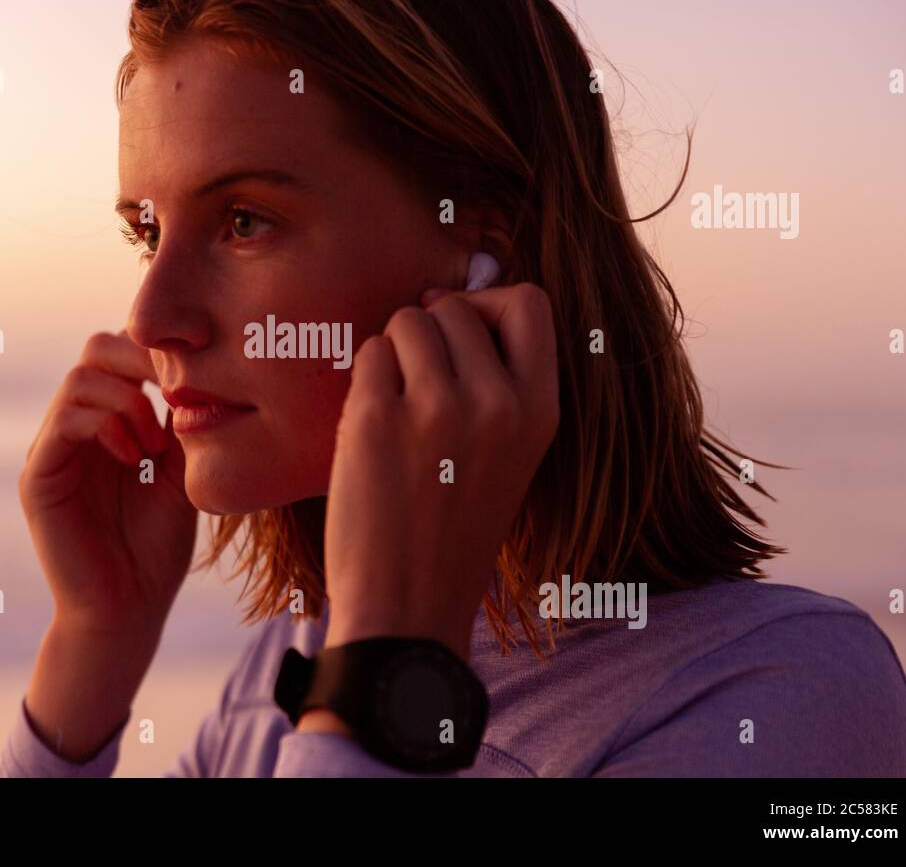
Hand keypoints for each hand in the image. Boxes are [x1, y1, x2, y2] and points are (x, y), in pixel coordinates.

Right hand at [18, 330, 197, 634]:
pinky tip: (135, 457)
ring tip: (155, 444)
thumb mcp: (183, 471)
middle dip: (140, 360)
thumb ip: (182, 421)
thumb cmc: (158, 545)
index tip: (198, 374)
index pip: (123, 352)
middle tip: (175, 393)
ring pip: (79, 379)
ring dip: (127, 400)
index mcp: (109, 418)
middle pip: (96, 349)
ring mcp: (53, 449)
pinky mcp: (38, 477)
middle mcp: (76, 425)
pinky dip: (104, 425)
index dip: (158, 350)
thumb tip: (201, 368)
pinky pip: (63, 423)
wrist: (130, 608)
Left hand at [321, 283, 559, 661]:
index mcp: (540, 411)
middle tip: (418, 390)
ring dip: (393, 353)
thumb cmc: (451, 528)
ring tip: (396, 411)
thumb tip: (441, 298)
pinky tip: (371, 431)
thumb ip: (497, 379)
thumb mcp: (509, 453)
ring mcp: (437, 407)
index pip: (528, 302)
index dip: (487, 305)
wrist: (408, 606)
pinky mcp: (378, 418)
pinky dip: (365, 381)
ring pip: (408, 321)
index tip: (461, 338)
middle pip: (454, 307)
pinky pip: (368, 354)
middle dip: (429, 334)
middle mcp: (497, 402)